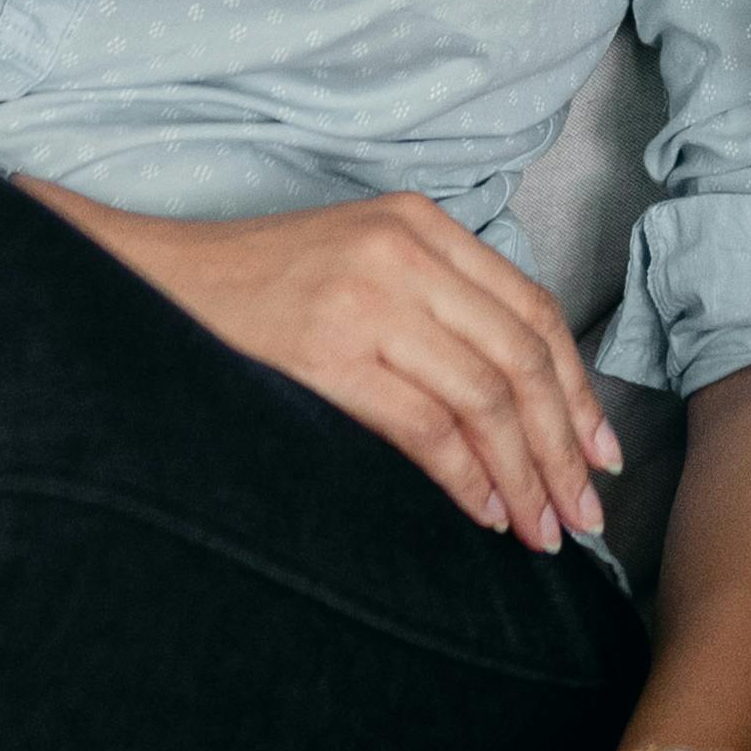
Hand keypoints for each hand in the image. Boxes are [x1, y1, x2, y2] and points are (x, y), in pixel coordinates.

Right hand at [47, 189, 616, 550]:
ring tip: (540, 528)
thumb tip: (519, 407)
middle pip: (521, 359)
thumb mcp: (360, 265)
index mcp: (421, 222)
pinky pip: (426, 426)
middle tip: (583, 512)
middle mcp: (405, 251)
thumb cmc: (256, 287)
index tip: (600, 453)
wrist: (151, 282)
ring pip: (485, 397)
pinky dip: (466, 477)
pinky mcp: (329, 351)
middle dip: (562, 446)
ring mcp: (368, 298)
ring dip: (524, 474)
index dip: (576, 390)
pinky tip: (482, 512)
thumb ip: (435, 307)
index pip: (533, 310)